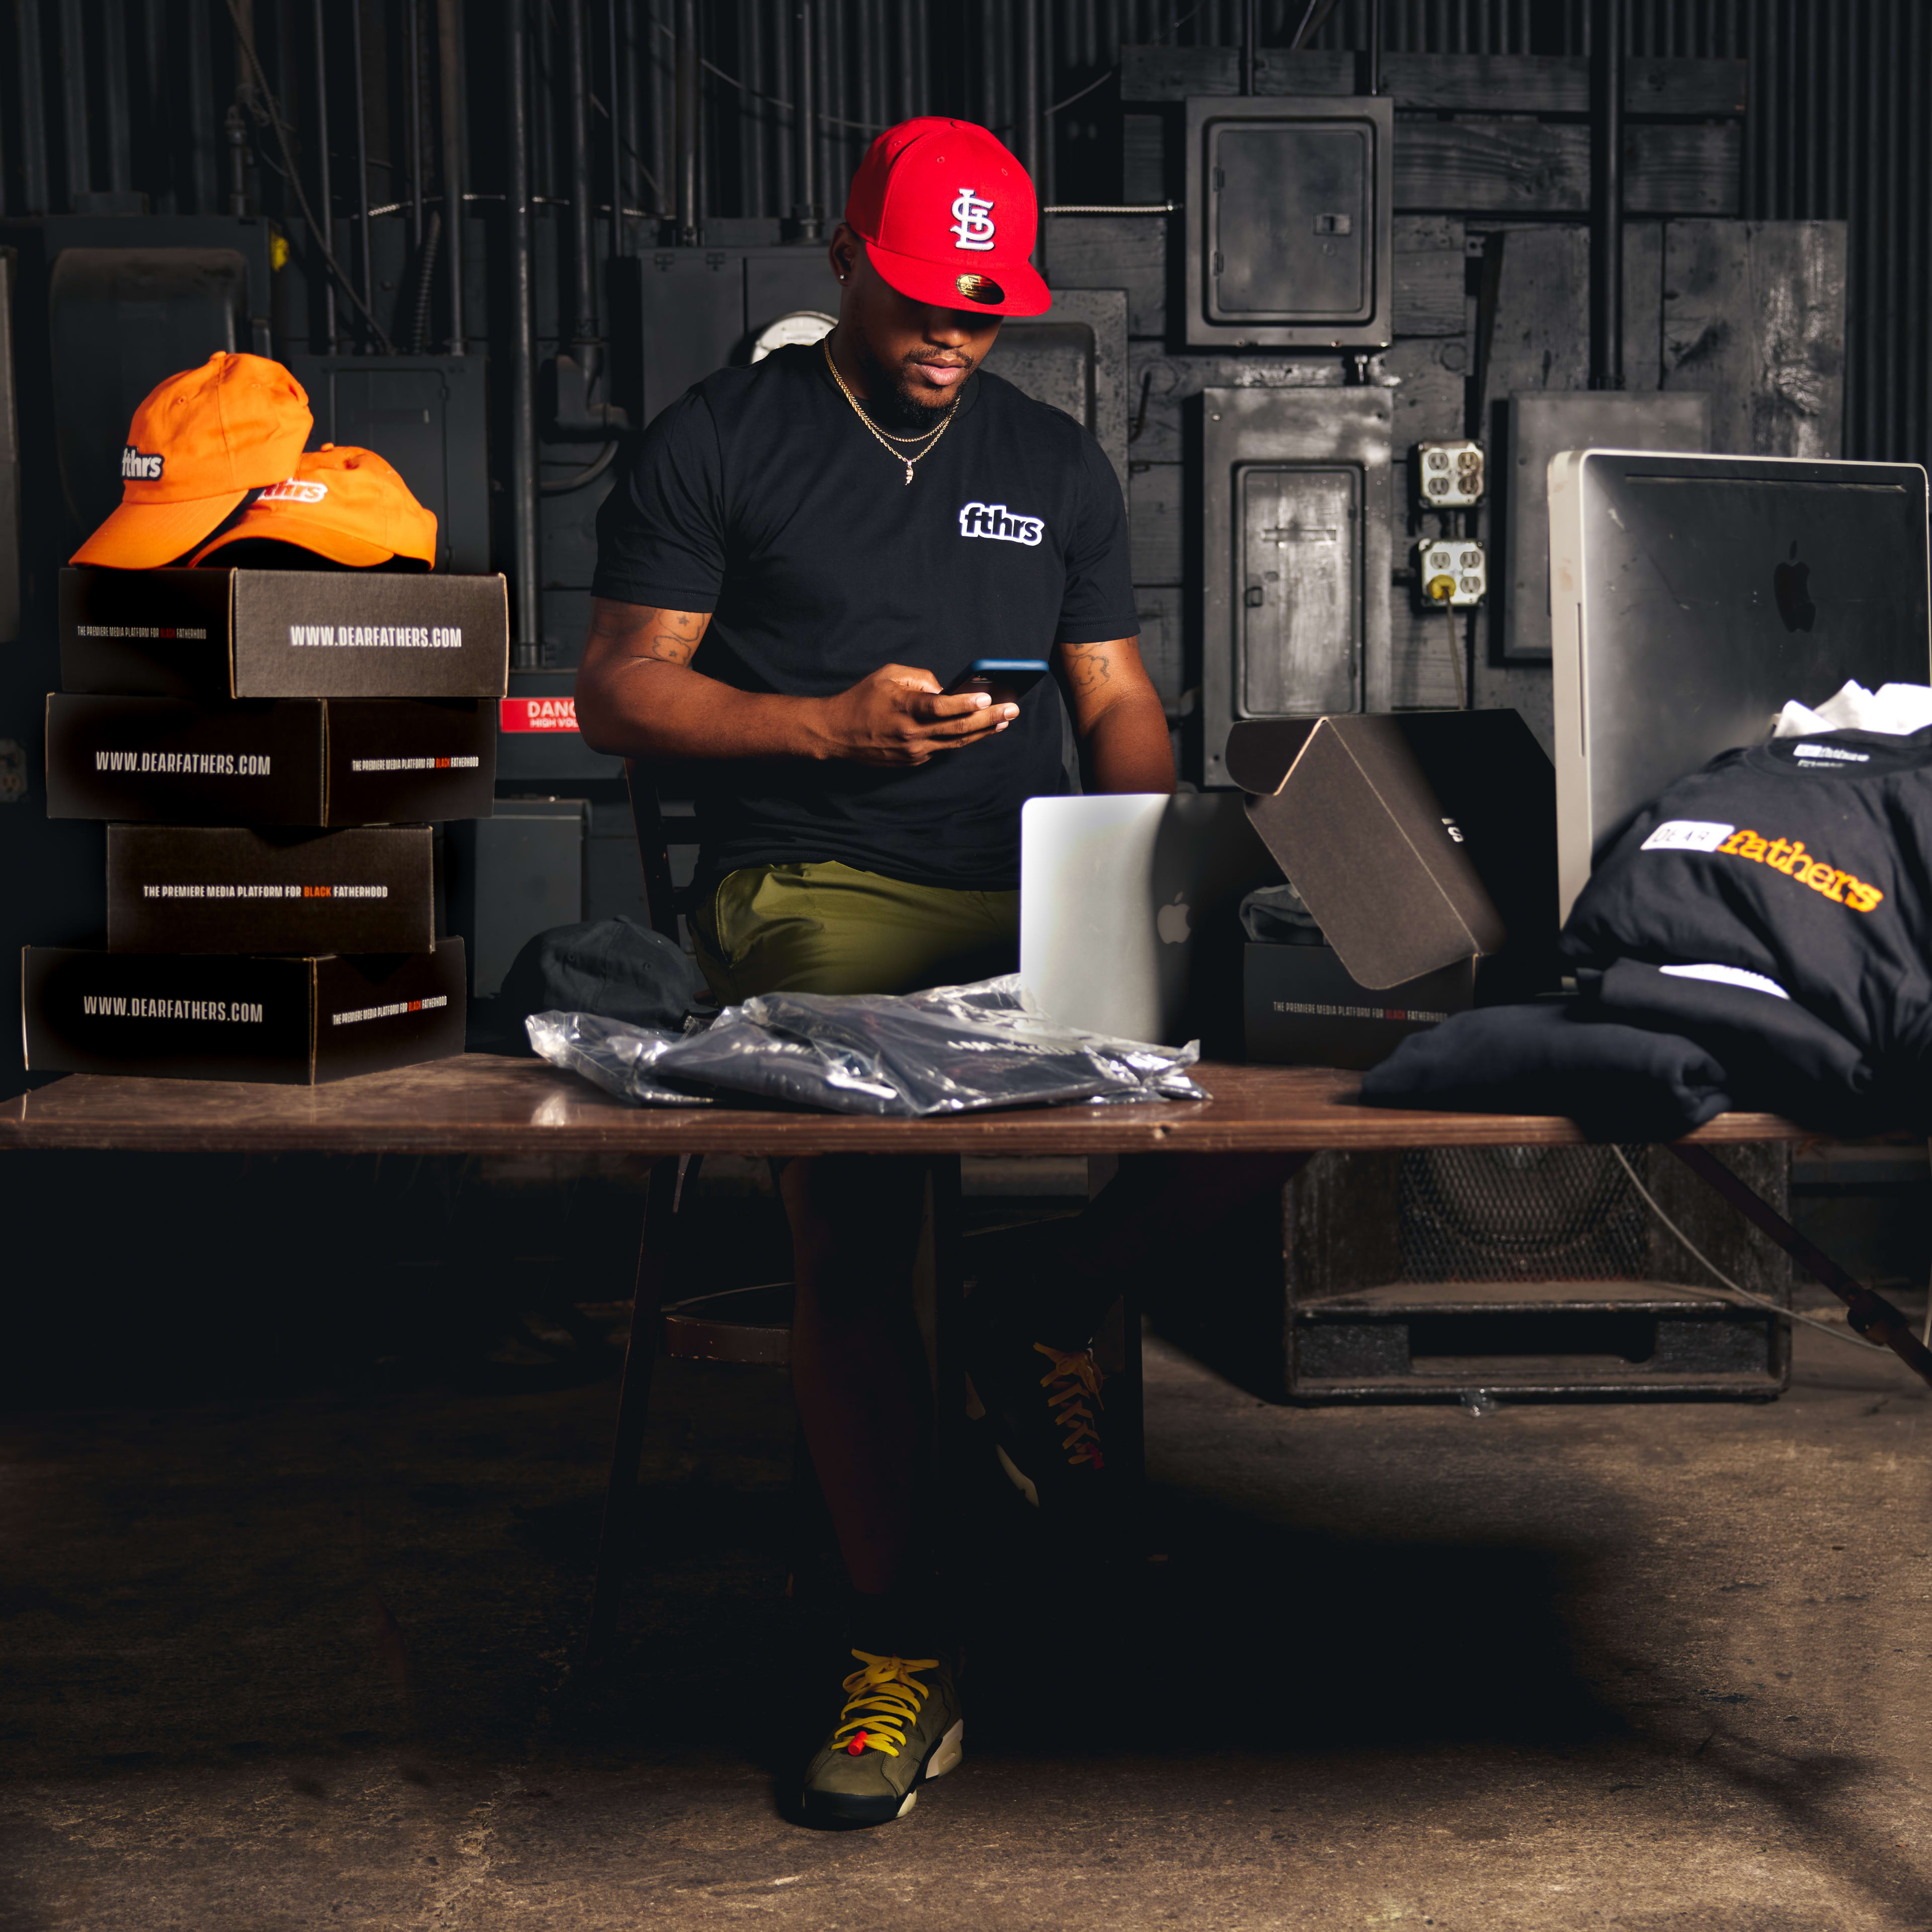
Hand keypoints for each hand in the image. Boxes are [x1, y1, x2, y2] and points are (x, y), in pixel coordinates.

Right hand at [811, 663, 1018, 765]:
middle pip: (958, 728)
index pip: (942, 706)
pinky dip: (961, 739)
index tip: (989, 697)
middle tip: (1012, 710)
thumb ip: (920, 678)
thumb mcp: (887, 674)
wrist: (837, 734)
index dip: (967, 703)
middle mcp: (911, 733)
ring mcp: (913, 751)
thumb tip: (945, 689)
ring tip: (1003, 722)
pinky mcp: (913, 761)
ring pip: (956, 742)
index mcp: (904, 708)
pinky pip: (943, 748)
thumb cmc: (861, 699)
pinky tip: (978, 731)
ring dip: (982, 732)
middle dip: (989, 718)